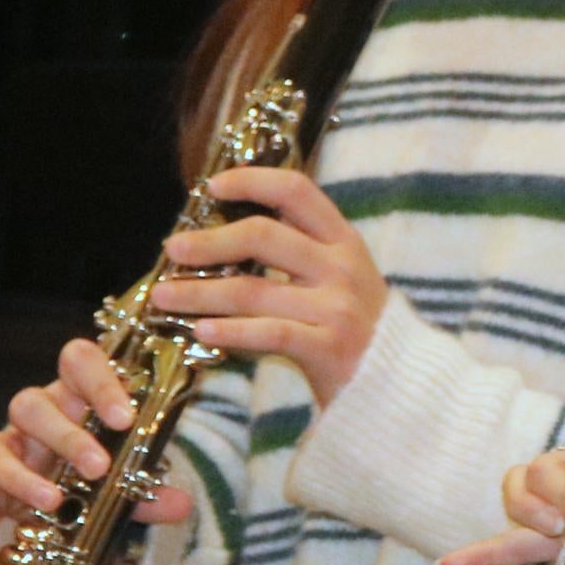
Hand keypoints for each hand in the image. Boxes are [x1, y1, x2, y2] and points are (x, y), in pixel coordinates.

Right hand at [0, 337, 193, 555]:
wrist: (76, 499)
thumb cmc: (105, 469)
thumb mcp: (130, 478)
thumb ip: (150, 490)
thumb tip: (182, 505)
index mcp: (76, 395)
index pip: (79, 362)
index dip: (100, 383)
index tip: (125, 418)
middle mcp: (39, 414)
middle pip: (33, 405)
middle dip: (66, 436)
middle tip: (98, 468)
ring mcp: (11, 447)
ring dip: (23, 475)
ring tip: (53, 502)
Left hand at [143, 167, 390, 398]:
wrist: (400, 384)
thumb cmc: (356, 328)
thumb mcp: (340, 277)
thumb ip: (299, 251)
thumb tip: (226, 233)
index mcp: (344, 240)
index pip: (296, 190)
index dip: (252, 180)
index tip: (213, 186)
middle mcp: (341, 267)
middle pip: (263, 236)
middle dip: (209, 242)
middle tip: (173, 249)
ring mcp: (337, 308)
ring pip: (253, 290)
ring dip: (200, 293)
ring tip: (164, 297)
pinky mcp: (329, 348)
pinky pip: (268, 334)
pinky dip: (229, 331)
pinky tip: (200, 332)